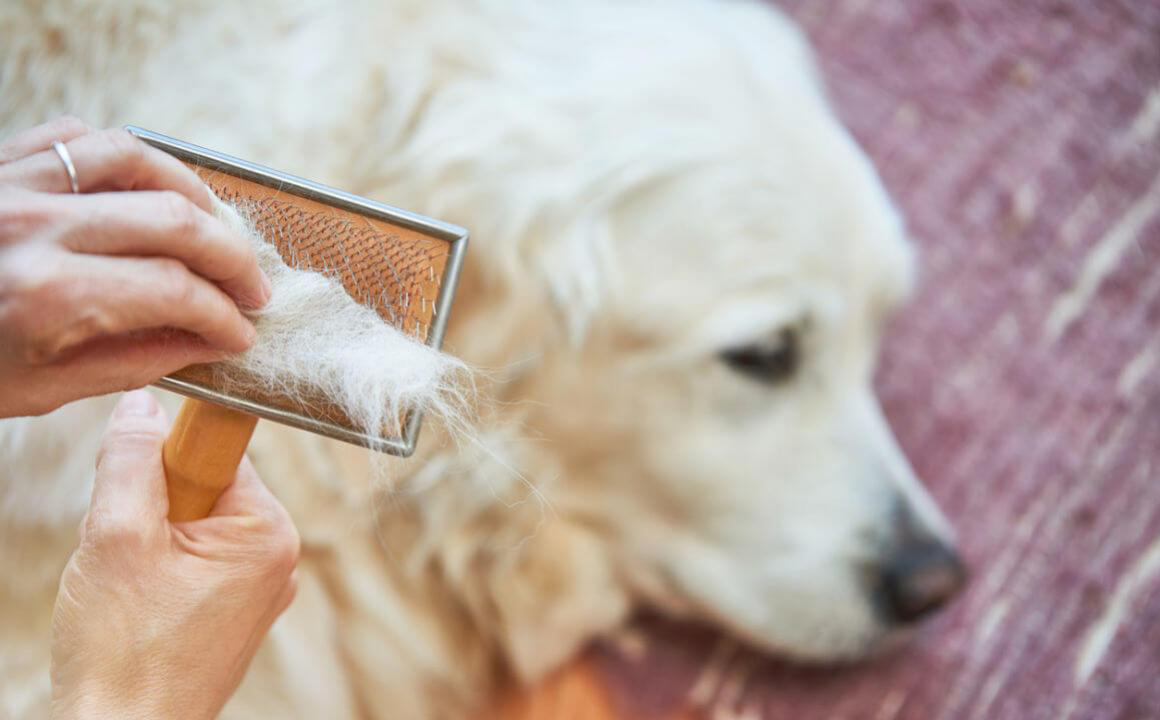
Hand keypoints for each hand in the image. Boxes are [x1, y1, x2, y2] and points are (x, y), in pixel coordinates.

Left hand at [0, 117, 270, 416]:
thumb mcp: (41, 388)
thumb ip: (133, 361)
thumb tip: (206, 344)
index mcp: (46, 295)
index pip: (174, 293)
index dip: (224, 317)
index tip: (243, 335)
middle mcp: (36, 227)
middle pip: (174, 222)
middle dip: (231, 259)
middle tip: (253, 289)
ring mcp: (16, 183)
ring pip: (136, 159)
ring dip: (194, 194)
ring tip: (216, 230)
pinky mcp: (1, 162)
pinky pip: (81, 137)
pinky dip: (129, 157)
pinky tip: (150, 188)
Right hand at [50, 390, 298, 719]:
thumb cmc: (124, 652)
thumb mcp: (117, 535)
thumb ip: (130, 461)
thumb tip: (141, 405)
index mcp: (268, 532)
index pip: (217, 453)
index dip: (166, 462)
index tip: (137, 488)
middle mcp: (277, 557)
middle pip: (203, 488)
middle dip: (152, 508)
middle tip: (125, 553)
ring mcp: (259, 589)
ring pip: (191, 527)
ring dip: (149, 543)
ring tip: (129, 588)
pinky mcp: (234, 614)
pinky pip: (192, 564)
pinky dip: (156, 572)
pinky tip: (139, 606)